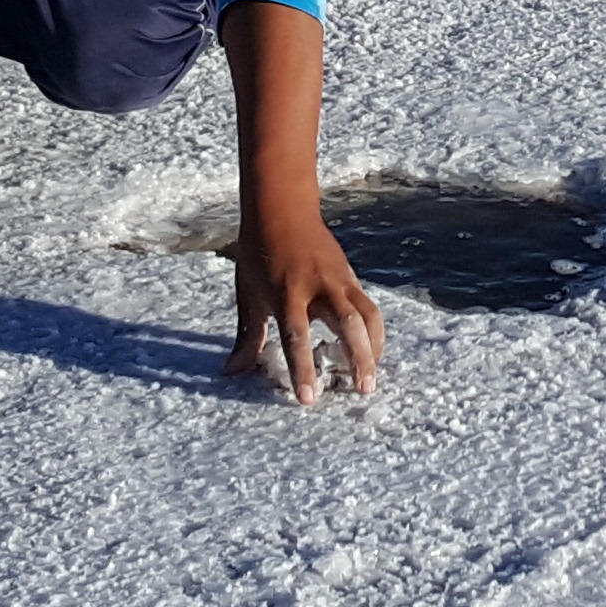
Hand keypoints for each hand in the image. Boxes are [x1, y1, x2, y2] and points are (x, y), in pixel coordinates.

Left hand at [229, 205, 385, 403]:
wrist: (281, 208)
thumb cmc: (258, 251)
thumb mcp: (247, 291)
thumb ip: (247, 334)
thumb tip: (232, 371)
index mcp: (286, 292)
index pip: (296, 336)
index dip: (302, 370)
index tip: (308, 399)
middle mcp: (318, 286)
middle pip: (347, 325)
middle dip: (358, 359)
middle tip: (363, 390)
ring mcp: (339, 279)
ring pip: (367, 316)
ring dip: (373, 348)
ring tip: (370, 378)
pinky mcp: (351, 277)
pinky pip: (368, 308)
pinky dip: (373, 332)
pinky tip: (371, 353)